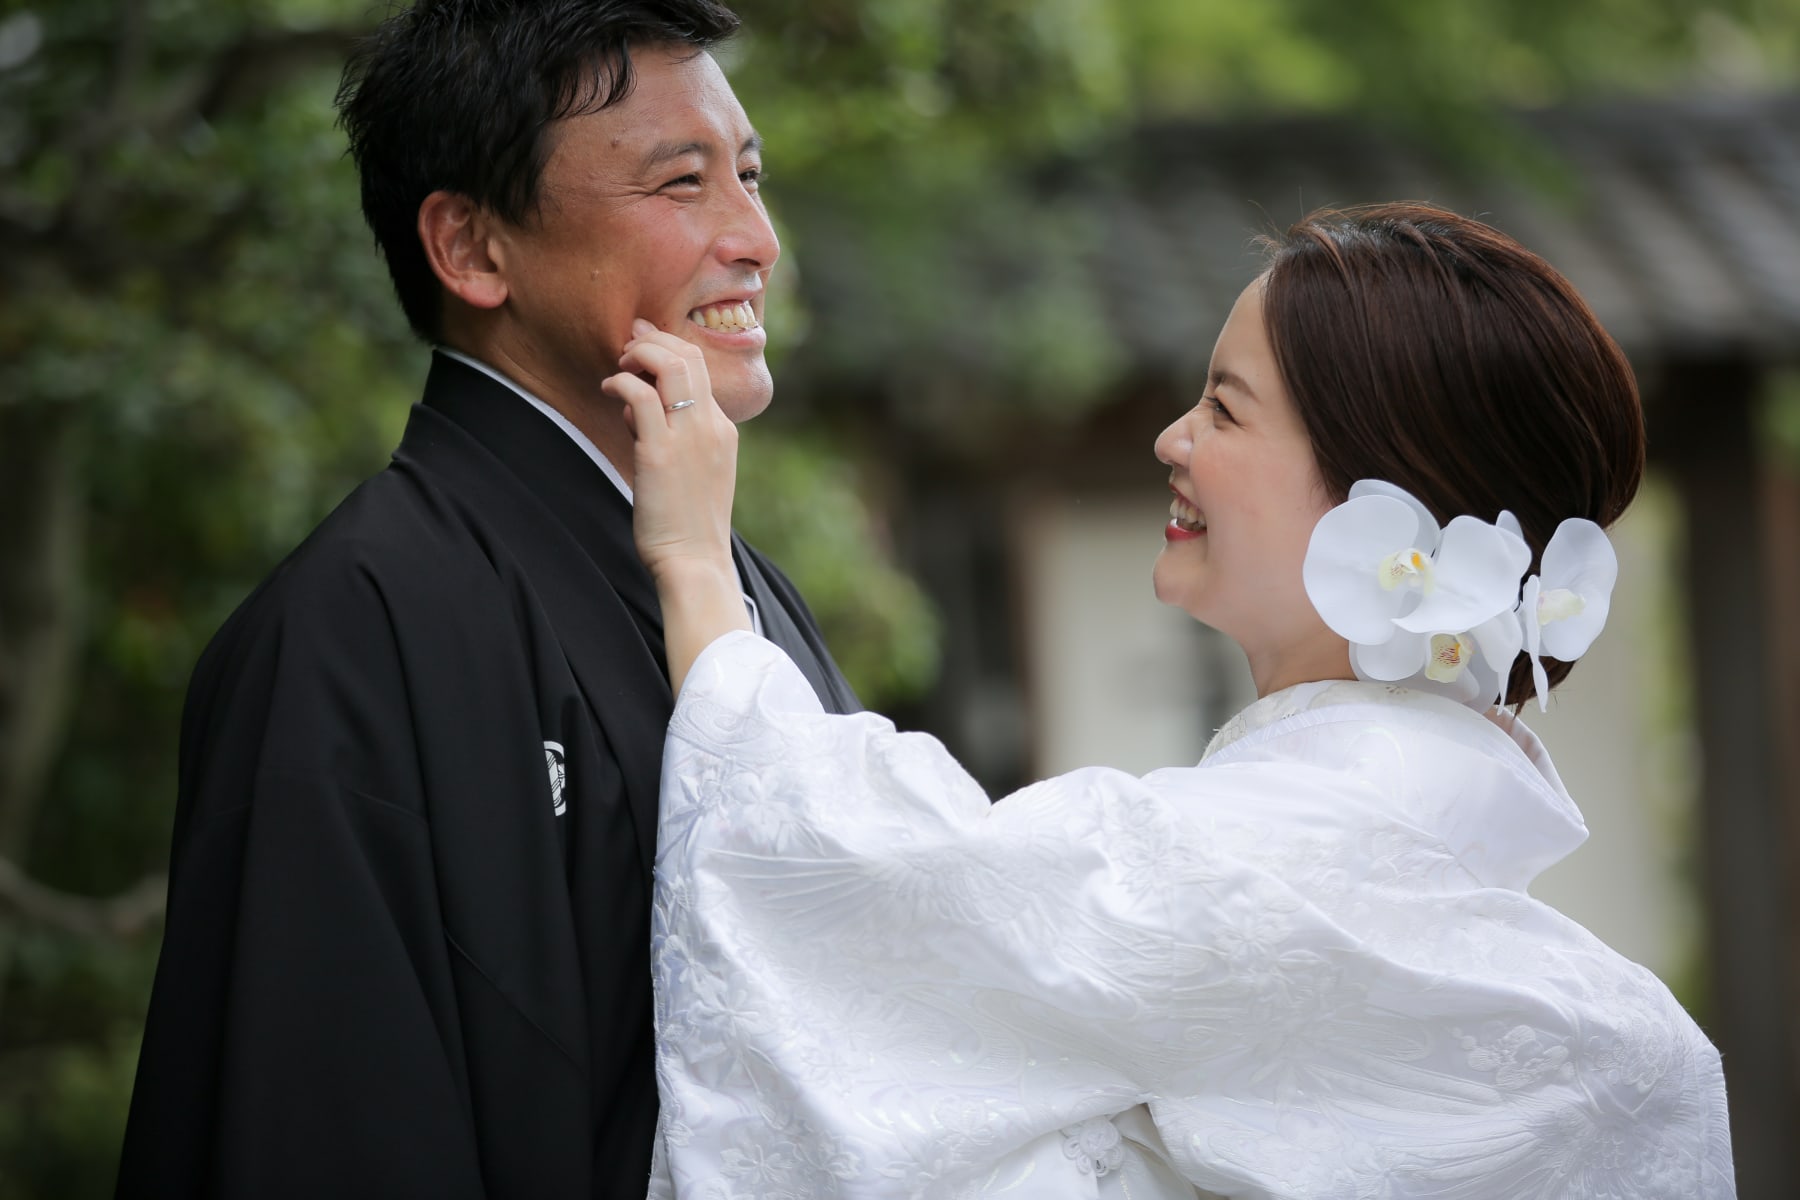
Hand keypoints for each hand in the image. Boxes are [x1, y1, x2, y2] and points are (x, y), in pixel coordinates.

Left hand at [604, 319, 749, 691]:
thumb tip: (642, 412)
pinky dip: (622, 383)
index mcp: (723, 430)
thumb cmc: (691, 526)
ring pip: (669, 366)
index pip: (701, 369)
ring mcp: (690, 438)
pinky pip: (641, 397)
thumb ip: (680, 439)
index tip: (643, 344)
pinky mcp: (660, 454)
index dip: (669, 347)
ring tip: (619, 366)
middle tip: (627, 344)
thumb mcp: (698, 474)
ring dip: (638, 355)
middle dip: (653, 340)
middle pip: (689, 356)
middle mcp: (712, 427)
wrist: (696, 562)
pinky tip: (609, 390)